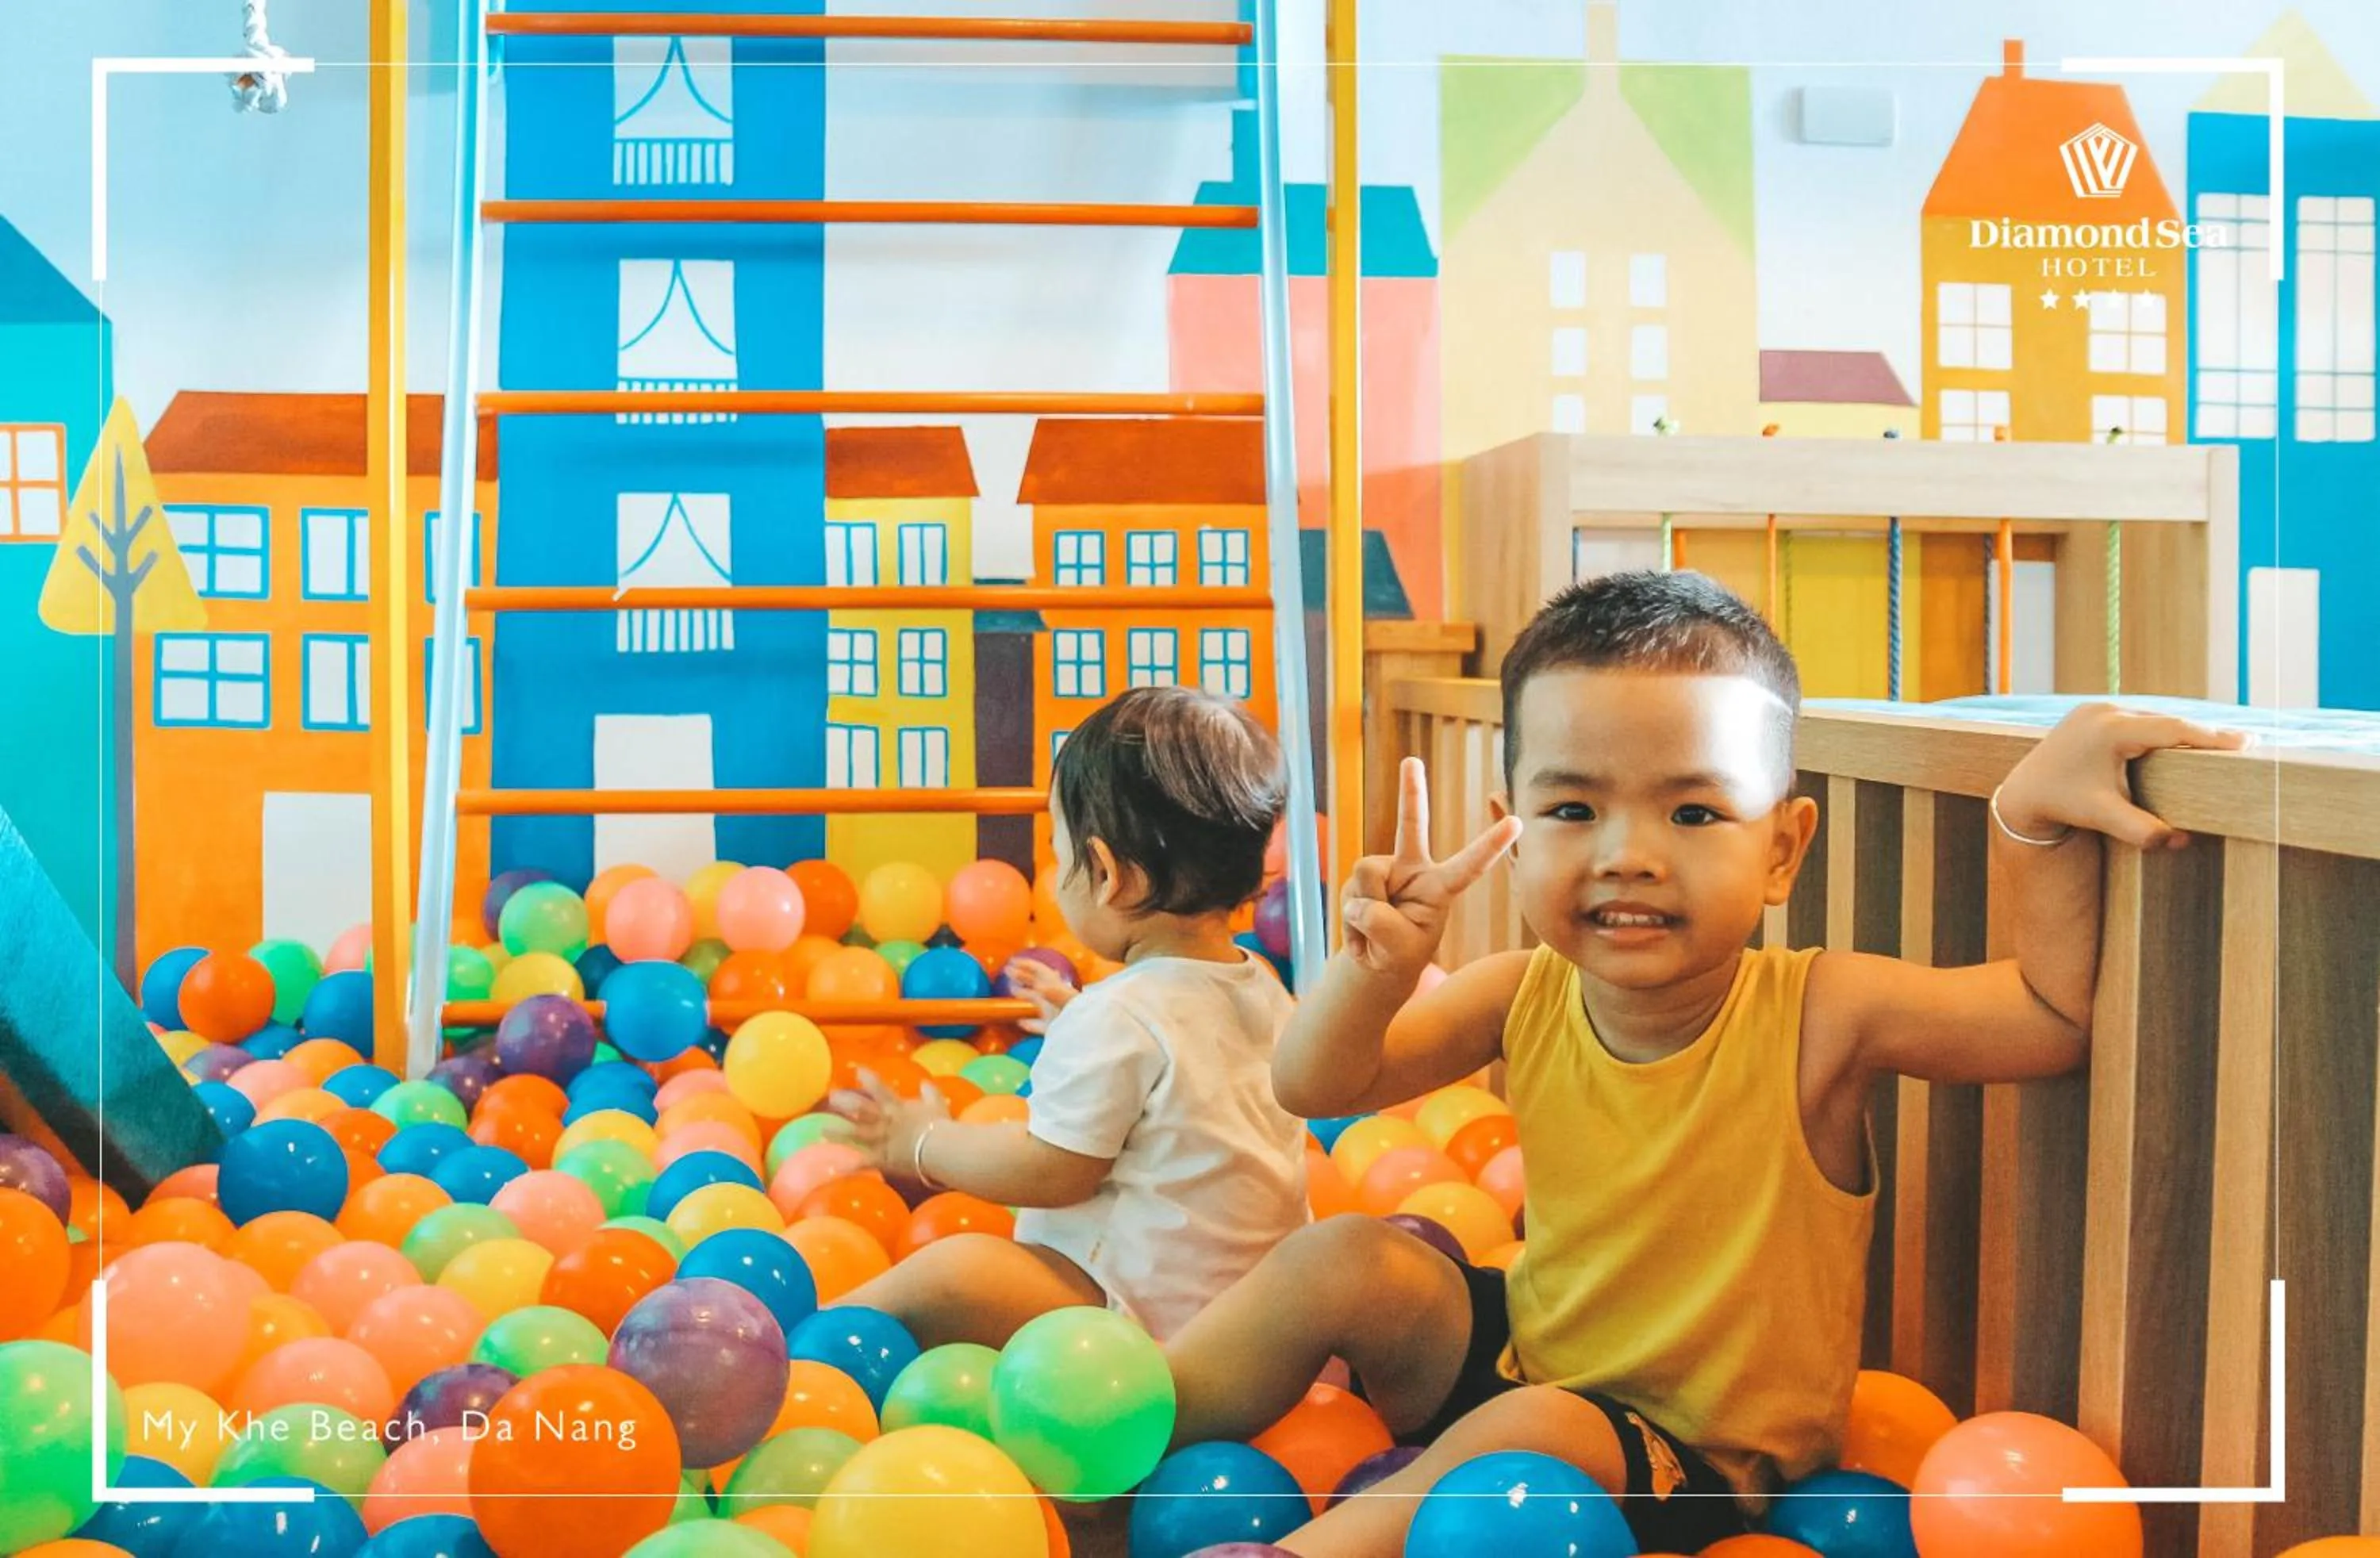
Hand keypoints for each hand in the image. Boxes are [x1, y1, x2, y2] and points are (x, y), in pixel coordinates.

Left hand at [826, 1070, 952, 1181]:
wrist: (938, 1148)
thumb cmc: (939, 1126)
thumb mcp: (937, 1105)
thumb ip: (930, 1093)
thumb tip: (926, 1083)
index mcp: (896, 1107)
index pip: (880, 1089)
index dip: (868, 1079)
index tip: (857, 1071)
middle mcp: (884, 1121)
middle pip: (861, 1110)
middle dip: (846, 1103)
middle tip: (832, 1097)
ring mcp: (880, 1140)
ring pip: (856, 1134)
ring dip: (839, 1133)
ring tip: (823, 1130)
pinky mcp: (882, 1158)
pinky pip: (863, 1163)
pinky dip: (851, 1167)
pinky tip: (836, 1170)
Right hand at [1004, 957, 1077, 1034]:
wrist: (1091, 1034)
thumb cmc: (1084, 1017)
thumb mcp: (1070, 1002)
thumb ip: (1054, 993)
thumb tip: (1039, 987)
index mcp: (1058, 988)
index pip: (1039, 972)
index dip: (1026, 965)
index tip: (1011, 962)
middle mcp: (1056, 999)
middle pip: (1036, 984)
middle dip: (1022, 976)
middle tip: (1007, 972)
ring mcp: (1055, 1014)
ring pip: (1037, 1002)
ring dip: (1025, 995)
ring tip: (1013, 990)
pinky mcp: (1054, 1030)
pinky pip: (1039, 1026)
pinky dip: (1029, 1023)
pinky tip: (1021, 1022)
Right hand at [1340, 757, 1524, 977]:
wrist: (1374, 960)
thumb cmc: (1399, 952)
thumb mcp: (1399, 949)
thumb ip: (1382, 925)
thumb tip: (1360, 900)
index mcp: (1441, 887)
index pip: (1470, 864)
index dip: (1491, 845)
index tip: (1517, 823)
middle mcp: (1414, 869)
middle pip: (1411, 825)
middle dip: (1411, 792)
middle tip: (1412, 761)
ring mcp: (1384, 870)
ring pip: (1367, 876)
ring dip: (1365, 911)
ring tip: (1374, 932)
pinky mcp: (1360, 877)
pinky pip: (1349, 894)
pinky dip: (1352, 922)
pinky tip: (1360, 931)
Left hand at [1997, 702, 2251, 849]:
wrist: (2023, 792)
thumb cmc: (2063, 805)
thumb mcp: (2101, 817)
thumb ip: (2140, 830)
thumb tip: (2180, 842)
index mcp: (2111, 731)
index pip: (2172, 730)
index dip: (2210, 736)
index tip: (2244, 742)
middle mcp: (2104, 712)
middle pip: (2166, 722)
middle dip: (2203, 734)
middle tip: (2246, 742)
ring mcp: (2097, 709)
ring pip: (2152, 719)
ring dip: (2181, 731)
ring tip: (2221, 743)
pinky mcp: (2092, 713)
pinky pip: (2136, 719)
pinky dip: (2159, 730)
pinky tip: (2183, 741)